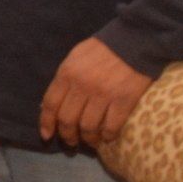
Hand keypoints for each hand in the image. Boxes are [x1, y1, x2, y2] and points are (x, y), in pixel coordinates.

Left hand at [37, 36, 153, 148]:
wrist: (136, 40)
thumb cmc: (103, 49)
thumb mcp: (75, 57)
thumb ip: (64, 78)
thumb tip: (52, 104)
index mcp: (67, 73)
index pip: (50, 104)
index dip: (47, 123)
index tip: (47, 135)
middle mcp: (82, 86)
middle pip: (67, 120)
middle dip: (67, 135)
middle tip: (71, 141)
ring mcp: (103, 94)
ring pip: (88, 127)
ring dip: (88, 139)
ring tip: (90, 141)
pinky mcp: (124, 100)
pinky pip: (111, 126)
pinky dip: (107, 136)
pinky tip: (108, 137)